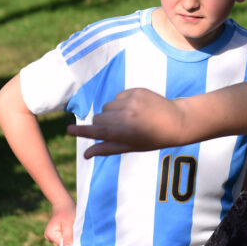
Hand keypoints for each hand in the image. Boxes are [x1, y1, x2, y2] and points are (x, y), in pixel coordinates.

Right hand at [46, 199, 75, 245]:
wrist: (64, 202)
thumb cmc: (67, 212)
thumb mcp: (69, 225)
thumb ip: (68, 238)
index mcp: (49, 235)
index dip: (71, 242)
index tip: (76, 235)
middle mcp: (48, 236)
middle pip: (62, 244)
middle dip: (70, 239)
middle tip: (75, 229)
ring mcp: (51, 235)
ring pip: (63, 241)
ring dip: (70, 236)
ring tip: (73, 227)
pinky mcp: (55, 233)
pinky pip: (63, 237)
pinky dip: (69, 234)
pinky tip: (71, 227)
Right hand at [67, 88, 187, 156]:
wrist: (178, 120)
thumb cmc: (153, 138)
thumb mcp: (131, 147)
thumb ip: (107, 149)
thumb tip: (85, 154)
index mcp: (125, 132)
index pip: (97, 131)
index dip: (81, 131)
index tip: (68, 130)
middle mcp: (126, 115)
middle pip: (98, 118)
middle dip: (103, 124)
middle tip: (119, 129)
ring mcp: (132, 101)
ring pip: (107, 107)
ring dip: (112, 113)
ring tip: (130, 118)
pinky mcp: (136, 90)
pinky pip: (117, 97)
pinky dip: (122, 103)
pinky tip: (136, 109)